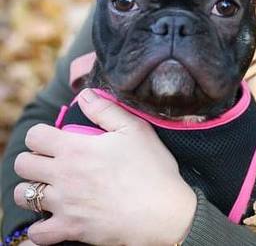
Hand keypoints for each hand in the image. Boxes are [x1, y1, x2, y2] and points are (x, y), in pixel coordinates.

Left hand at [13, 89, 196, 244]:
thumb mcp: (135, 129)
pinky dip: (39, 227)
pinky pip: (36, 234)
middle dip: (32, 158)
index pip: (35, 136)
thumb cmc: (151, 167)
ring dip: (31, 189)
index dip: (41, 134)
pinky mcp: (69, 229)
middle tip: (51, 160)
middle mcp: (63, 176)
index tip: (54, 137)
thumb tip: (85, 95)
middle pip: (23, 165)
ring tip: (49, 186)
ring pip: (23, 196)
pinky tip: (51, 218)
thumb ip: (106, 109)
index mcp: (76, 149)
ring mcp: (63, 205)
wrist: (162, 211)